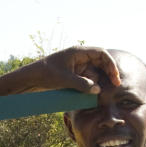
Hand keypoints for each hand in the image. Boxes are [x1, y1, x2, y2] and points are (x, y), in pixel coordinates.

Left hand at [0, 46, 120, 101]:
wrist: (29, 79)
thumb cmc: (44, 75)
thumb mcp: (64, 80)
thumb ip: (82, 84)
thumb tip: (97, 90)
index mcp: (78, 52)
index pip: (101, 53)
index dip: (110, 64)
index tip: (114, 76)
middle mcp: (79, 58)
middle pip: (100, 63)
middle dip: (108, 73)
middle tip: (115, 85)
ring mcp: (76, 67)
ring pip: (94, 72)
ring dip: (99, 81)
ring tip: (103, 92)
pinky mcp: (72, 76)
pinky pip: (86, 79)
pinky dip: (91, 86)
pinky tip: (93, 94)